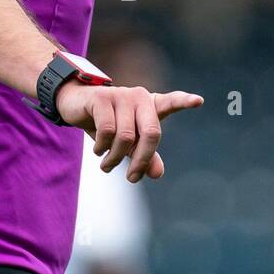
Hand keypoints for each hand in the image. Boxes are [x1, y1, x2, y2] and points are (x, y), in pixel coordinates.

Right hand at [54, 82, 203, 182]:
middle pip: (151, 133)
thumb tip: (158, 174)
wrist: (75, 105)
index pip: (171, 102)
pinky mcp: (102, 98)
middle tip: (132, 178)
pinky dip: (102, 147)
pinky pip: (107, 131)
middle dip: (142, 160)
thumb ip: (144, 156)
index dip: (185, 101)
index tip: (198, 101)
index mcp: (150, 105)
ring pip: (126, 137)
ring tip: (106, 166)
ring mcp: (121, 95)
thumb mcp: (127, 142)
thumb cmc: (106, 123)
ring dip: (114, 158)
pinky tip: (98, 151)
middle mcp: (139, 97)